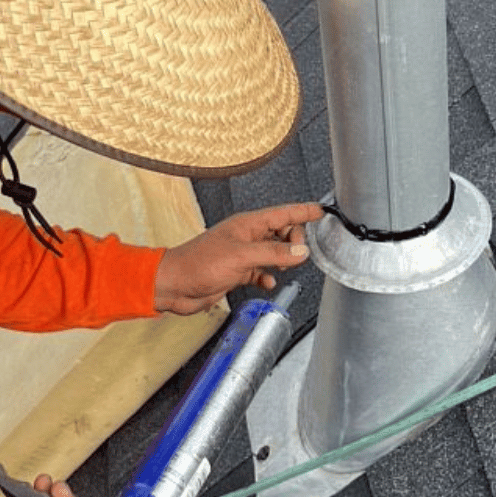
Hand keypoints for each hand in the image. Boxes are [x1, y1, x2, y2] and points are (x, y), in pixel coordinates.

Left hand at [154, 202, 324, 314]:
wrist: (174, 285)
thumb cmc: (198, 264)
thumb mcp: (241, 257)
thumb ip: (273, 254)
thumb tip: (300, 252)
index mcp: (247, 225)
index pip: (282, 213)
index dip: (302, 212)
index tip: (320, 211)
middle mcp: (246, 237)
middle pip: (280, 233)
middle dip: (293, 242)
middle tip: (297, 254)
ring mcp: (242, 254)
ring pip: (272, 252)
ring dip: (281, 260)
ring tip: (284, 267)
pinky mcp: (237, 271)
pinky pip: (261, 271)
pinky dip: (267, 276)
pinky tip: (267, 282)